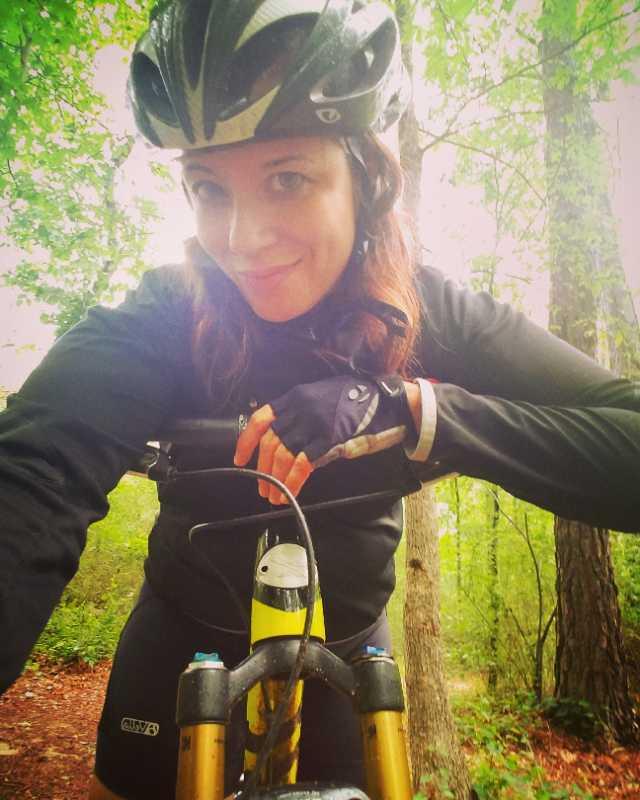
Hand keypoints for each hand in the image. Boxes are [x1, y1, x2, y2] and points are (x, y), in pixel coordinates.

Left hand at [234, 374, 412, 503]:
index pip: (261, 419)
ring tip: (274, 495)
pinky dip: (293, 481)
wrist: (388, 403)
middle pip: (270, 441)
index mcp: (296, 397)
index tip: (240, 459)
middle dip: (262, 468)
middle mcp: (301, 408)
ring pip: (282, 454)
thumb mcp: (323, 399)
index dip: (246, 441)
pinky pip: (303, 463)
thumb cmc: (358, 403)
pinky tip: (290, 493)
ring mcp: (315, 423)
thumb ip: (303, 417)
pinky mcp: (330, 439)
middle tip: (263, 487)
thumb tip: (287, 445)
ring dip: (275, 479)